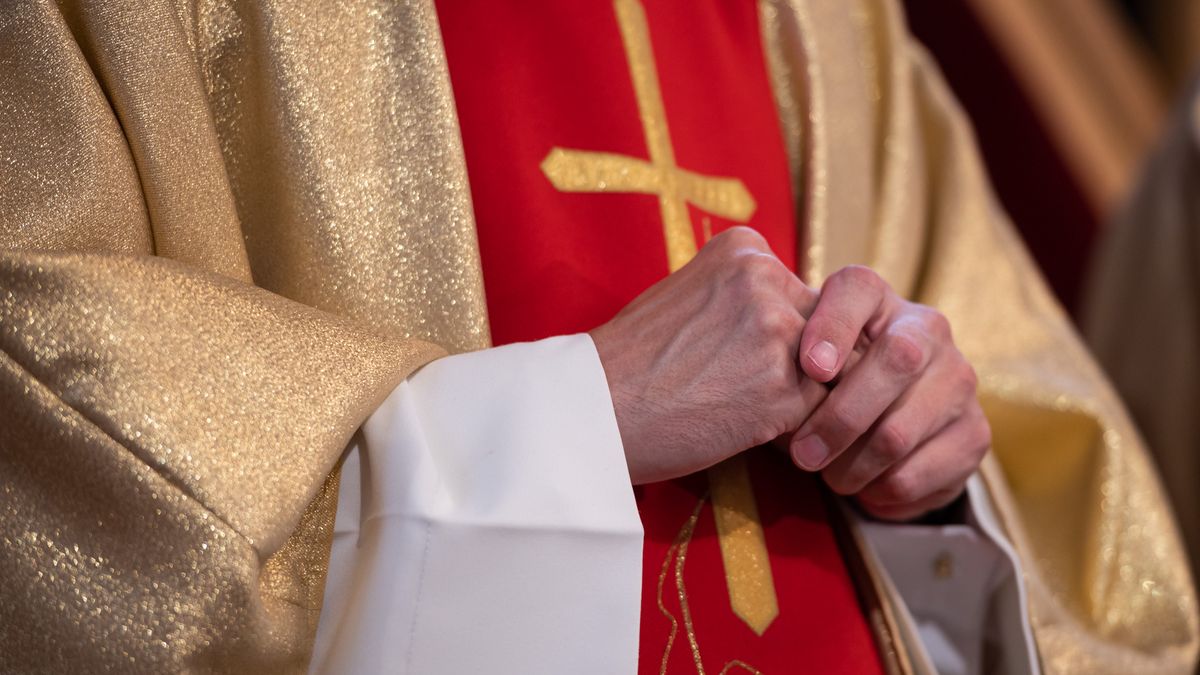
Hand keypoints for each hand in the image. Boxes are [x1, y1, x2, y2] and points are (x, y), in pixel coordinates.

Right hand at [591, 227, 823, 484]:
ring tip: (737, 407)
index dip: (776, 334)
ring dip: (795, 399)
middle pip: (823, 331)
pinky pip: (817, 413)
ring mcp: (778, 332)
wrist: (593, 409)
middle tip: (741, 388)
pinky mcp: (784, 389)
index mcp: (743, 248)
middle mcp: (766, 278)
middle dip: (797, 364)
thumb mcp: (687, 294)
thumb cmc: (632, 362)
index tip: (731, 353)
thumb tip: (797, 317)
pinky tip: (740, 426)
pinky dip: (789, 429)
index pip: (801, 294)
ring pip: (826, 374)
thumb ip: (742, 296)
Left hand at [789, 265, 989, 519]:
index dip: (834, 325)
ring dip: (853, 466)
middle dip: (840, 417)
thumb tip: (761, 382)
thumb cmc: (825, 385)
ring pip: (900, 431)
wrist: (889, 424)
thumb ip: (784, 358)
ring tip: (828, 476)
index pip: (858, 288)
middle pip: (897, 361)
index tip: (809, 367)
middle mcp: (928, 329)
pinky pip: (917, 474)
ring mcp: (958, 380)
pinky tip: (864, 489)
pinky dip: (880, 491)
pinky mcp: (974, 434)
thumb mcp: (801, 364)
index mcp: (878, 300)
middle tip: (802, 454)